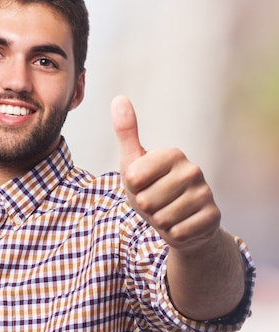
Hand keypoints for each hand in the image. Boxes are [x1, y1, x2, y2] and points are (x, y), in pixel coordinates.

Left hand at [111, 95, 220, 251]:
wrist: (178, 220)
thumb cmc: (150, 188)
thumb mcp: (133, 162)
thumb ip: (126, 132)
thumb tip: (118, 98)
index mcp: (172, 154)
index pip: (133, 177)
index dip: (132, 187)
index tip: (142, 183)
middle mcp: (193, 170)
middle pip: (146, 200)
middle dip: (145, 207)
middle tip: (155, 201)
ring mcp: (205, 193)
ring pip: (162, 218)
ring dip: (159, 221)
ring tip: (166, 212)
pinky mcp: (213, 216)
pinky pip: (178, 232)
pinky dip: (174, 233)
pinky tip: (181, 223)